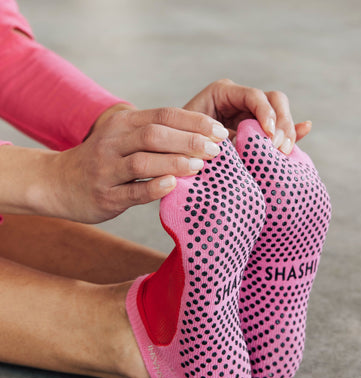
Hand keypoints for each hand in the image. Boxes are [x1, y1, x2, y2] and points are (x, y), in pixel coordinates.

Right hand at [49, 107, 229, 222]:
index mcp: (122, 124)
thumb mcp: (122, 138)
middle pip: (155, 134)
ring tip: (200, 166)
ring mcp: (107, 170)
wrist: (57, 183)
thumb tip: (201, 137)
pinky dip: (154, 187)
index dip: (194, 122)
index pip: (164, 115)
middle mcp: (113, 142)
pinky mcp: (105, 196)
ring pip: (143, 161)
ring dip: (175, 162)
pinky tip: (173, 185)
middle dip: (190, 140)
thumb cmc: (102, 161)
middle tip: (216, 149)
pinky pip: (132, 191)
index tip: (219, 131)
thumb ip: (153, 135)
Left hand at [184, 79, 311, 154]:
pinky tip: (306, 128)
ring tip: (284, 152)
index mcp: (223, 93)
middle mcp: (239, 100)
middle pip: (273, 101)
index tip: (269, 137)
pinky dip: (293, 130)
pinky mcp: (259, 132)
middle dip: (281, 123)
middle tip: (279, 149)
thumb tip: (239, 141)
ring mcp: (251, 115)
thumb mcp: (199, 140)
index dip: (266, 113)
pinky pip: (280, 128)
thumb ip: (222, 139)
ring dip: (287, 131)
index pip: (254, 96)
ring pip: (280, 113)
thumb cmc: (182, 146)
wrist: (177, 160)